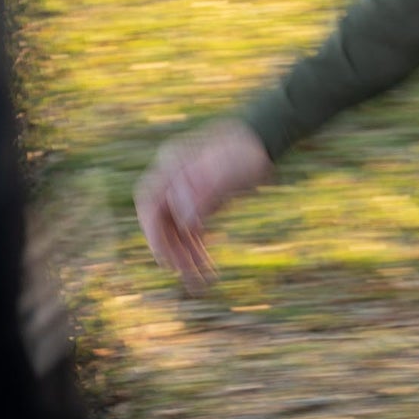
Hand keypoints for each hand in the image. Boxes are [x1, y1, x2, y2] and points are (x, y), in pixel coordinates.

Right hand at [135, 120, 273, 291]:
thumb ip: (206, 191)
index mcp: (174, 164)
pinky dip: (200, 248)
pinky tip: (206, 268)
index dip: (154, 233)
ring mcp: (187, 191)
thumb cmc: (249, 148)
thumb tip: (186, 221)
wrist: (267, 137)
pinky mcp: (203, 201)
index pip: (150, 202)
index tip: (165, 257)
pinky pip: (195, 229)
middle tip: (191, 278)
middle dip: (176, 251)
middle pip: (166, 221)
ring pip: (180, 230)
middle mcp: (175, 179)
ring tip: (201, 281)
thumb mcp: (229, 168)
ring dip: (189, 255)